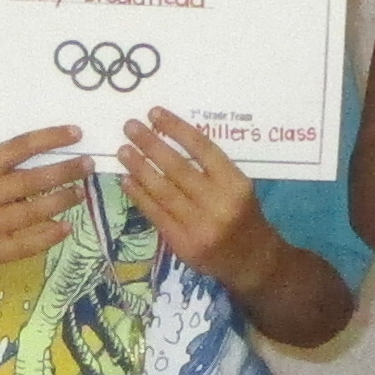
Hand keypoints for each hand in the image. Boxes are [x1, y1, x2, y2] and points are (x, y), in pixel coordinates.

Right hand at [0, 125, 87, 283]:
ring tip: (80, 193)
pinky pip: (30, 242)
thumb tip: (50, 158)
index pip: (18, 148)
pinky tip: (66, 226)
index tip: (75, 132)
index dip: (49, 138)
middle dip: (65, 170)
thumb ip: (2, 170)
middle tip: (88, 164)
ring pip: (35, 210)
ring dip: (63, 200)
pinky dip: (51, 234)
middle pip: (32, 179)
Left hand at [116, 109, 268, 289]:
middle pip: (178, 168)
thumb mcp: (237, 186)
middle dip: (151, 144)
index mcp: (235, 183)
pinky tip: (127, 180)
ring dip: (139, 168)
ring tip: (123, 151)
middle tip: (130, 127)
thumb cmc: (243, 215)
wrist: (252, 260)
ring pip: (163, 191)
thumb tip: (169, 138)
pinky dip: (139, 196)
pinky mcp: (183, 244)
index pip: (203, 148)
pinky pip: (156, 214)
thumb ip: (211, 167)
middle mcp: (218, 203)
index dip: (177, 128)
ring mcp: (199, 226)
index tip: (155, 113)